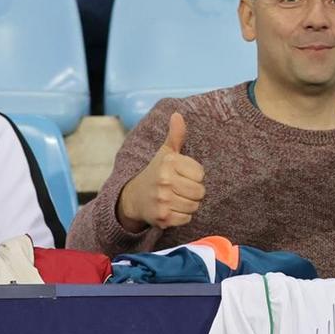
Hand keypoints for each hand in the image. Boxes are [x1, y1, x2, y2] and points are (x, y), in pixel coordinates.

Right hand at [115, 111, 206, 231]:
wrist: (134, 198)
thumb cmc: (156, 173)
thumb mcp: (165, 153)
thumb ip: (175, 135)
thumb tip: (177, 115)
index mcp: (168, 163)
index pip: (200, 174)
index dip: (194, 176)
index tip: (183, 175)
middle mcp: (164, 181)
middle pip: (199, 191)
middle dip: (194, 192)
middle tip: (181, 189)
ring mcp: (162, 201)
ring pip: (194, 206)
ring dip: (189, 204)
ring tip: (176, 198)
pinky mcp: (162, 218)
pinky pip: (187, 218)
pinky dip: (182, 216)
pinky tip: (172, 209)